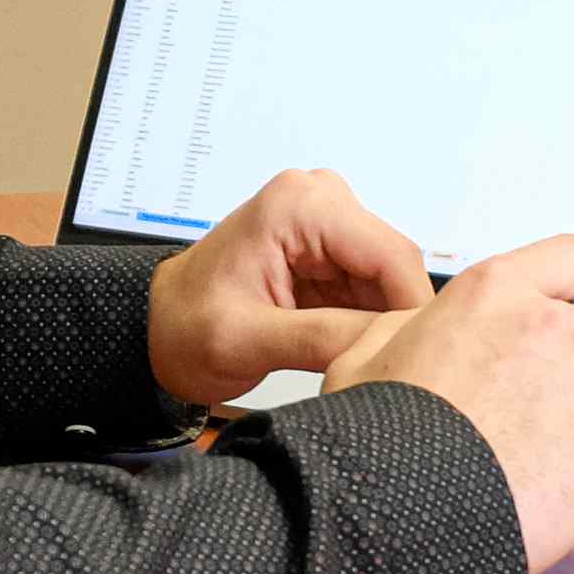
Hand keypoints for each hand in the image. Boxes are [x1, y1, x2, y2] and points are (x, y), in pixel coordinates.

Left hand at [145, 168, 432, 407]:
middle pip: (396, 266)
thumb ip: (320, 338)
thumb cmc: (185, 326)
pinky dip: (370, 322)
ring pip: (390, 280)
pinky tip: (353, 352)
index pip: (390, 255)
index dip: (412, 310)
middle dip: (398, 320)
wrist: (158, 326)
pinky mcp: (331, 250)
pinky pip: (373, 288)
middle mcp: (321, 200)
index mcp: (300, 206)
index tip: (416, 362)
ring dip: (384, 324)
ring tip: (364, 367)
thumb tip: (389, 347)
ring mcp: (328, 223)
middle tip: (388, 373)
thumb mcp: (245, 340)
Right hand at [327, 233, 573, 573]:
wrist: (396, 516)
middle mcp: (553, 326)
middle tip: (538, 422)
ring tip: (549, 468)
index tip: (559, 332)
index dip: (572, 298)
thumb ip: (411, 324)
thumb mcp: (365, 355)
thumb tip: (426, 326)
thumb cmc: (375, 444)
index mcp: (496, 291)